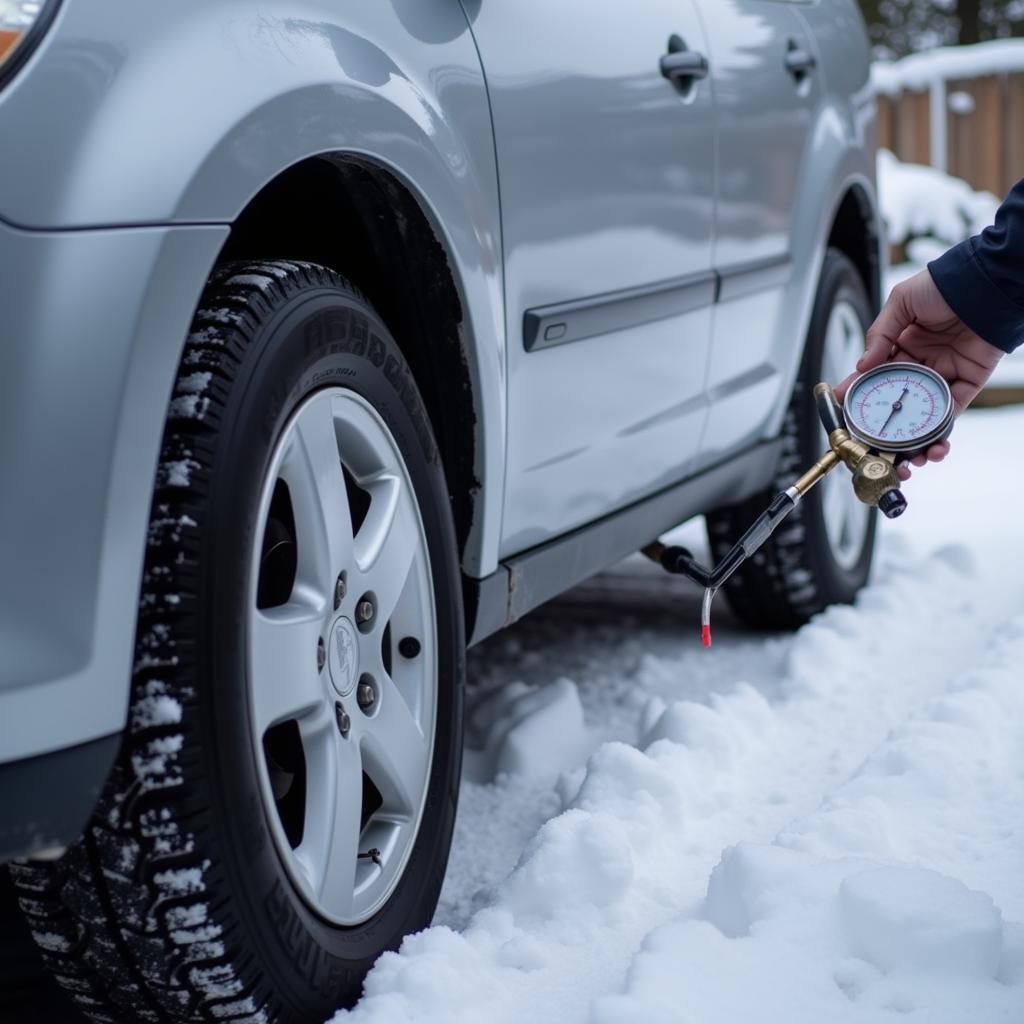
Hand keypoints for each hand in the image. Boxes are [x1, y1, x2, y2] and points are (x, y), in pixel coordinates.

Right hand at [834, 269, 1003, 479]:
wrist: (986, 283)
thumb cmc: (944, 285)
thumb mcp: (901, 302)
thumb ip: (880, 334)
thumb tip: (863, 365)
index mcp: (898, 348)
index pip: (872, 380)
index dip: (856, 399)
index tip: (842, 415)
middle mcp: (918, 366)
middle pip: (896, 405)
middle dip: (884, 433)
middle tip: (874, 452)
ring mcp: (941, 376)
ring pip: (923, 417)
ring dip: (914, 442)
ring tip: (908, 461)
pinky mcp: (966, 383)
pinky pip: (951, 414)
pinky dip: (941, 433)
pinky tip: (932, 446)